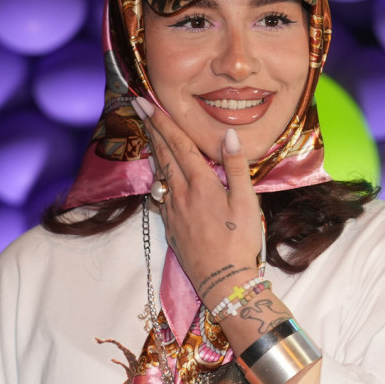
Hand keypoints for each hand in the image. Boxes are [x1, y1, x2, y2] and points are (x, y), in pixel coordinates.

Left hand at [132, 96, 262, 307]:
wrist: (223, 281)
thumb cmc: (240, 241)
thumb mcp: (246, 202)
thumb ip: (236, 167)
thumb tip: (228, 135)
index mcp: (200, 184)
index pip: (178, 144)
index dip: (162, 121)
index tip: (146, 102)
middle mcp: (180, 193)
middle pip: (163, 154)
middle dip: (151, 127)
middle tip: (138, 106)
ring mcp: (172, 210)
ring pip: (159, 172)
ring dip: (153, 148)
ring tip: (147, 131)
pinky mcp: (170, 225)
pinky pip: (159, 192)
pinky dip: (157, 175)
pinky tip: (157, 172)